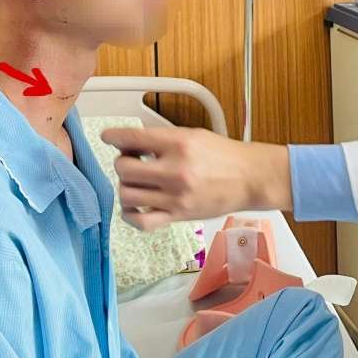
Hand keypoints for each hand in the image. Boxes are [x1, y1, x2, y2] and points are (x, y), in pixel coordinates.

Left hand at [100, 126, 292, 231]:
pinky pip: (141, 222)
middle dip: (122, 162)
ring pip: (127, 194)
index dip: (114, 136)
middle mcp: (175, 170)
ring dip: (126, 186)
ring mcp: (175, 196)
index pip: (132, 138)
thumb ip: (162, 137)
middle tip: (131, 160)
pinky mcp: (178, 215)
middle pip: (124, 168)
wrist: (250, 178)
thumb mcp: (192, 134)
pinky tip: (135, 206)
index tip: (108, 137)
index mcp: (178, 143)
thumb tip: (131, 141)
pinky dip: (130, 215)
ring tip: (136, 182)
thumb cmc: (224, 154)